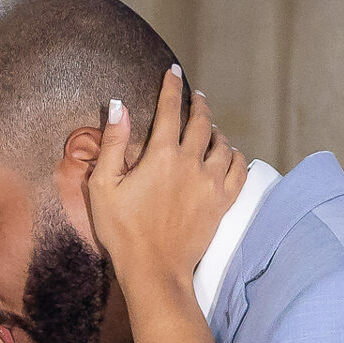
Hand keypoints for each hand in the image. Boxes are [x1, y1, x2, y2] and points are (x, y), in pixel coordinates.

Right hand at [88, 65, 247, 292]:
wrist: (154, 270)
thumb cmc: (122, 231)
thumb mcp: (103, 186)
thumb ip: (112, 143)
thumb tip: (118, 106)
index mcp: (161, 155)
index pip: (170, 109)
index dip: (172, 87)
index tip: (174, 72)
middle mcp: (191, 164)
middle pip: (203, 122)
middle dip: (199, 104)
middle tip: (196, 96)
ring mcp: (211, 184)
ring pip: (224, 145)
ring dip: (218, 131)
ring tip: (212, 128)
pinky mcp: (222, 204)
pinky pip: (240, 171)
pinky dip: (237, 157)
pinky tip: (231, 155)